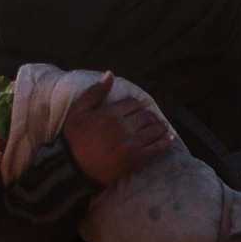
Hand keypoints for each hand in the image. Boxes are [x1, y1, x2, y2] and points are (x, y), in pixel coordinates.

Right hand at [60, 74, 174, 185]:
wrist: (72, 167)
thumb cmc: (74, 138)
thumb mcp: (78, 111)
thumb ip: (95, 92)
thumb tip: (110, 74)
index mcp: (110, 113)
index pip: (134, 103)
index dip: (138, 105)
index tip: (138, 109)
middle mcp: (123, 127)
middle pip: (146, 116)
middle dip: (150, 116)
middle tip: (151, 119)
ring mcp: (131, 143)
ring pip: (154, 129)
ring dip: (160, 127)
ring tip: (161, 127)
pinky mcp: (137, 159)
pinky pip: (157, 148)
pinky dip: (166, 142)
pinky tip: (169, 139)